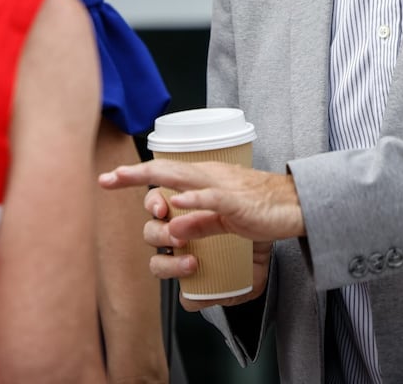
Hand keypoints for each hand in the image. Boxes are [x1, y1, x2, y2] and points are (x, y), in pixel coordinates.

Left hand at [99, 159, 303, 309]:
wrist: (295, 205)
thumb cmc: (260, 209)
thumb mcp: (222, 219)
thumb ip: (199, 224)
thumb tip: (173, 231)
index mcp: (202, 180)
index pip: (163, 172)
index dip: (135, 175)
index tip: (108, 178)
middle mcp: (207, 177)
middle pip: (164, 171)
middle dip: (134, 176)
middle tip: (107, 179)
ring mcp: (221, 188)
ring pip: (182, 180)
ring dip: (155, 186)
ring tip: (130, 186)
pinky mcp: (237, 203)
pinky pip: (212, 198)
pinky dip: (194, 200)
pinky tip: (176, 202)